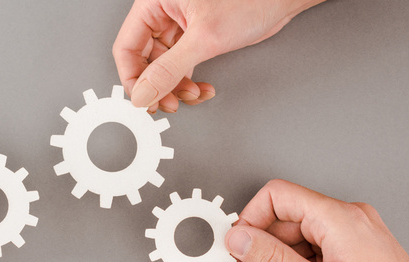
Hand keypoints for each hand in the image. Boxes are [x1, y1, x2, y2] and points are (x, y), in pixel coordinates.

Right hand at [113, 0, 325, 112]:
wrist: (282, 0)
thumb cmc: (250, 0)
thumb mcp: (204, 39)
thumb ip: (170, 69)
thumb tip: (143, 93)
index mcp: (154, 2)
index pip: (127, 47)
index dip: (133, 78)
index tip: (144, 99)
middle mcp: (163, 12)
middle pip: (144, 60)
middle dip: (160, 86)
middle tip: (170, 103)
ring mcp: (178, 25)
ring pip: (163, 67)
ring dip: (177, 87)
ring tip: (193, 95)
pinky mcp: (194, 36)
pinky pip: (180, 66)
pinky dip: (189, 81)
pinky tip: (201, 88)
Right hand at [224, 179, 408, 261]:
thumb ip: (273, 260)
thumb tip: (239, 237)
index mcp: (339, 219)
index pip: (277, 196)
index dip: (249, 222)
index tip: (237, 251)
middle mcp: (345, 220)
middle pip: (280, 228)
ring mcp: (348, 238)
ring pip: (292, 249)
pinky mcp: (350, 255)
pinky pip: (309, 261)